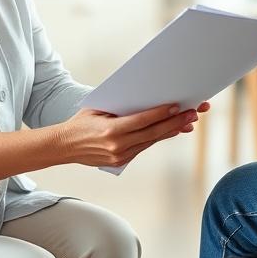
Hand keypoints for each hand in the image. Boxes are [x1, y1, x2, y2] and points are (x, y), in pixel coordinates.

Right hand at [59, 101, 209, 168]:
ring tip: (188, 121)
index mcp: (111, 131)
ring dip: (171, 130)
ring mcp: (120, 156)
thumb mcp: (97, 110)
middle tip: (192, 113)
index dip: (161, 113)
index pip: (142, 120)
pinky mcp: (122, 160)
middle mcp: (118, 145)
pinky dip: (159, 137)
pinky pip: (144, 146)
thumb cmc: (80, 123)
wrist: (64, 147)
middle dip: (175, 122)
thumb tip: (144, 97)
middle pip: (153, 132)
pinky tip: (172, 130)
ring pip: (152, 140)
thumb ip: (119, 107)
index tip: (177, 105)